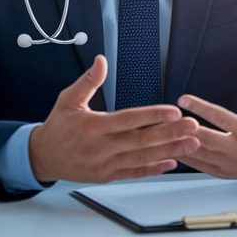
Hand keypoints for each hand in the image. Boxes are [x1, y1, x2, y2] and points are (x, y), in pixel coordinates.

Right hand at [28, 55, 200, 183]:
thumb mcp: (68, 99)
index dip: (153, 115)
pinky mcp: (107, 176)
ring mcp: (105, 164)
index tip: (174, 111)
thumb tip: (101, 60)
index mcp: (93, 126)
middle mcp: (100, 146)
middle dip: (171, 133)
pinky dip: (154, 168)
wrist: (42, 157)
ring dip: (170, 151)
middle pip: (141, 140)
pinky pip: (134, 172)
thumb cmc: (57, 127)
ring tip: (192, 145)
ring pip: (142, 157)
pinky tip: (172, 162)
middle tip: (193, 127)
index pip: (129, 119)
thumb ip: (88, 81)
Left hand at [176, 55, 236, 181]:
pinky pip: (198, 165)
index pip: (220, 118)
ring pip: (198, 154)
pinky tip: (170, 146)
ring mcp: (229, 165)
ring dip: (178, 142)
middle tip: (164, 117)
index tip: (182, 98)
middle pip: (204, 140)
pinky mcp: (223, 173)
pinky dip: (183, 156)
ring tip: (160, 131)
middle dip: (183, 129)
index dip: (200, 107)